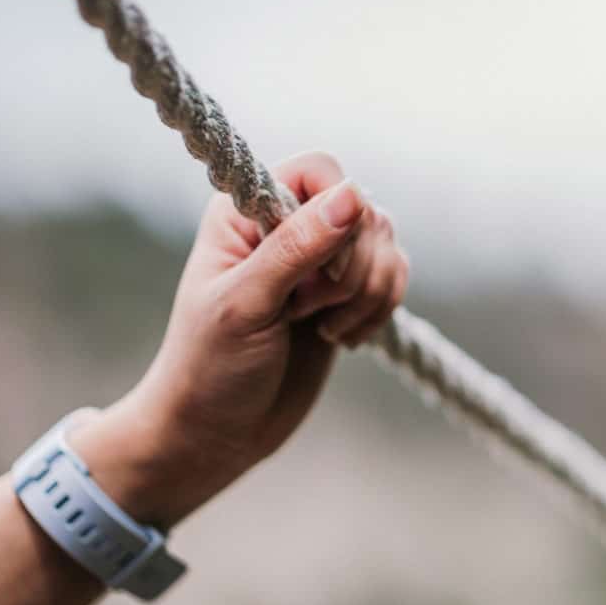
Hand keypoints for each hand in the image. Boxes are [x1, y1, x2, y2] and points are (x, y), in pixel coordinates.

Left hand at [70, 152, 408, 527]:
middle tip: (304, 311)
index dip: (336, 216)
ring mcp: (321, 260)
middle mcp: (288, 224)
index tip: (316, 273)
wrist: (218, 432)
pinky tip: (341, 338)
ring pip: (387, 243)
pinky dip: (380, 310)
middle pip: (365, 210)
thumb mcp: (245, 304)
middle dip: (352, 270)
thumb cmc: (211, 366)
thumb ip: (296, 247)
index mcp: (248, 209)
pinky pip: (394, 277)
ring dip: (369, 294)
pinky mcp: (346, 295)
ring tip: (324, 329)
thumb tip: (354, 194)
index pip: (322, 171)